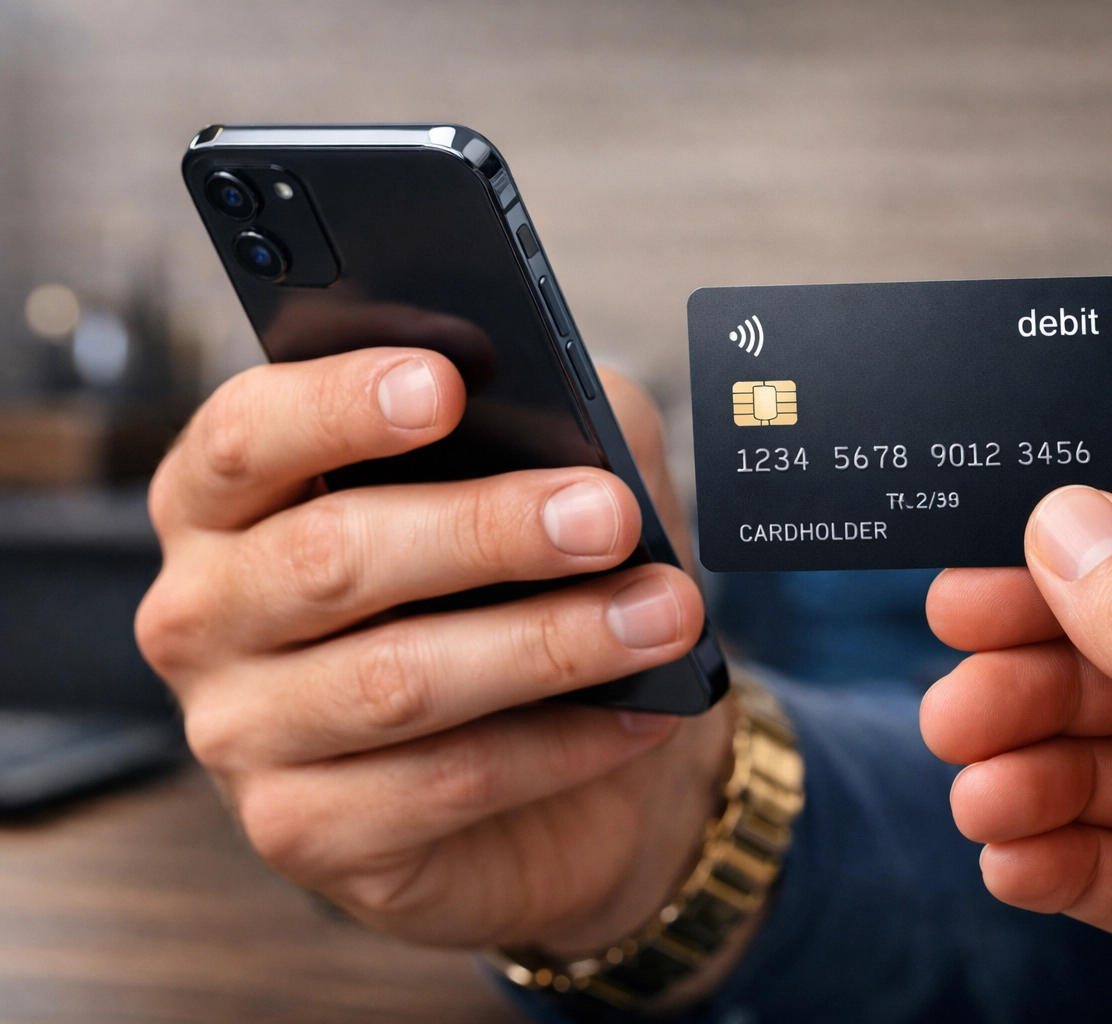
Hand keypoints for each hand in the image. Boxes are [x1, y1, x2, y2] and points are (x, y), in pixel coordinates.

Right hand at [136, 348, 735, 967]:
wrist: (553, 766)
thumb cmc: (521, 589)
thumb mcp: (542, 477)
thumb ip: (550, 427)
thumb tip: (579, 434)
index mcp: (231, 498)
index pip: (248, 434)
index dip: (339, 405)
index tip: (446, 385)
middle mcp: (207, 613)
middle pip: (328, 556)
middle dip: (486, 530)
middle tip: (610, 515)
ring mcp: (241, 732)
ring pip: (396, 681)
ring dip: (550, 642)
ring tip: (663, 614)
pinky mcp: (304, 830)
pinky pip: (442, 782)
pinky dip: (558, 745)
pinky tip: (639, 715)